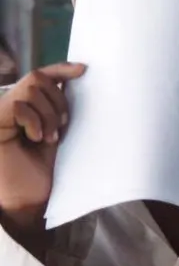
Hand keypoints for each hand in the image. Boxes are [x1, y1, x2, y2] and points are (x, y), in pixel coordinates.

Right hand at [0, 63, 84, 222]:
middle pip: (38, 79)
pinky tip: (37, 138)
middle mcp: (8, 107)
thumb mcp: (54, 132)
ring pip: (31, 90)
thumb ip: (55, 109)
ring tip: (48, 137)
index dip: (60, 68)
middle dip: (57, 100)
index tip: (84, 69)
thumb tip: (74, 80)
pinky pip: (19, 105)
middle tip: (60, 126)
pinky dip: (34, 120)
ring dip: (47, 113)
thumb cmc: (38, 170)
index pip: (40, 76)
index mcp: (24, 107)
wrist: (25, 198)